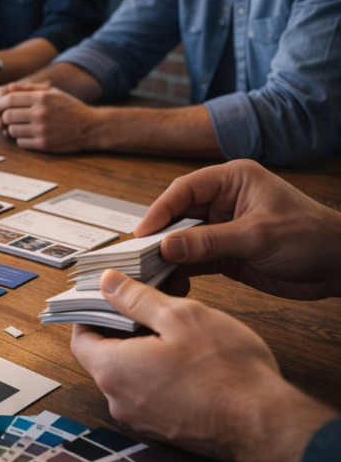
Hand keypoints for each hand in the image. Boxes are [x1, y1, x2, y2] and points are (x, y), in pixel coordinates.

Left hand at [0, 85, 101, 151]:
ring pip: (12, 130)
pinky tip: (30, 135)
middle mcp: (40, 113)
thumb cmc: (70, 108)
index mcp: (41, 97)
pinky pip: (21, 142)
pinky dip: (22, 139)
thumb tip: (10, 88)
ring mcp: (41, 130)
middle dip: (5, 118)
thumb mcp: (54, 92)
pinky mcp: (43, 144)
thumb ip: (32, 89)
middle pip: (7, 116)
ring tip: (23, 126)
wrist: (90, 127)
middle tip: (9, 119)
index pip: (9, 100)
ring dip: (13, 129)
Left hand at [71, 269, 336, 461]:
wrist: (265, 425)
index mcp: (113, 370)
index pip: (80, 339)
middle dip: (121, 331)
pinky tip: (187, 361)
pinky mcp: (165, 429)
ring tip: (173, 333)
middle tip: (147, 310)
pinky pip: (149, 395)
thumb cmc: (226, 371)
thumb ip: (137, 299)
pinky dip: (158, 376)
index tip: (107, 300)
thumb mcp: (180, 316)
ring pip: (128, 377)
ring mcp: (141, 419)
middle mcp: (119, 400)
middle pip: (103, 358)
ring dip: (142, 354)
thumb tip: (108, 284)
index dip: (91, 315)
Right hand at [135, 160, 340, 299]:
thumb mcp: (257, 236)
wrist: (339, 266)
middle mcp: (224, 201)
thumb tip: (168, 246)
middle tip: (140, 255)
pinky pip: (194, 259)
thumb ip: (209, 241)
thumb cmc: (312, 237)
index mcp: (233, 180)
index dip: (160, 211)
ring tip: (153, 272)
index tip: (143, 233)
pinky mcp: (225, 252)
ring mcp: (223, 227)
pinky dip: (182, 270)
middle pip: (178, 215)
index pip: (184, 191)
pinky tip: (173, 281)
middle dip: (159, 236)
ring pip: (182, 239)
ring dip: (168, 256)